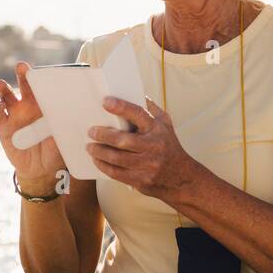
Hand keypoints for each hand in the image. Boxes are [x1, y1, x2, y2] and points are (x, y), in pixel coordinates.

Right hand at [0, 61, 65, 190]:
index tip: (42, 69)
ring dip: (2, 87)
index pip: (43, 86)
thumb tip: (71, 116)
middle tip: (21, 67)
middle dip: (22, 73)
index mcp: (45, 105)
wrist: (40, 171)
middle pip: (23, 83)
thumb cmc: (55, 152)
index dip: (41, 76)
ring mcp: (14, 115)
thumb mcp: (62, 139)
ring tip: (0, 85)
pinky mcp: (3, 126)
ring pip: (5, 95)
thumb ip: (64, 127)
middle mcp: (28, 106)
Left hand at [86, 95, 200, 200]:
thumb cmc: (168, 145)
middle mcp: (154, 146)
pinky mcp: (141, 180)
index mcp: (158, 129)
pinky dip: (103, 166)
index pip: (138, 114)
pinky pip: (117, 173)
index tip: (105, 101)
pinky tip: (97, 160)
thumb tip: (134, 92)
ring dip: (99, 152)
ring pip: (117, 158)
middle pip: (123, 140)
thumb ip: (150, 108)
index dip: (121, 107)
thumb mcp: (165, 123)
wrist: (182, 177)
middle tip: (91, 131)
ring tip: (90, 146)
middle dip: (103, 135)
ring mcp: (148, 165)